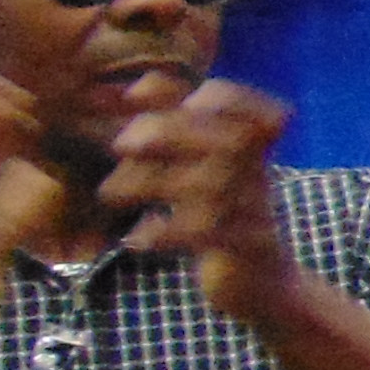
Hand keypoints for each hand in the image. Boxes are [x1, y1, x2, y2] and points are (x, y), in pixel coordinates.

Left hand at [98, 79, 300, 321]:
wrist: (259, 282)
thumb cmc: (220, 217)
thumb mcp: (201, 167)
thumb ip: (175, 127)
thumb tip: (136, 87)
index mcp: (246, 144)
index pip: (232, 100)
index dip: (190, 94)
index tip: (138, 95)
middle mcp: (256, 171)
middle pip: (221, 137)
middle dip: (166, 131)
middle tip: (120, 144)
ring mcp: (254, 209)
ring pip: (207, 185)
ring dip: (149, 183)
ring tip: (109, 193)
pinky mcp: (247, 248)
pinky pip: (206, 234)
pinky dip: (165, 234)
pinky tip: (137, 239)